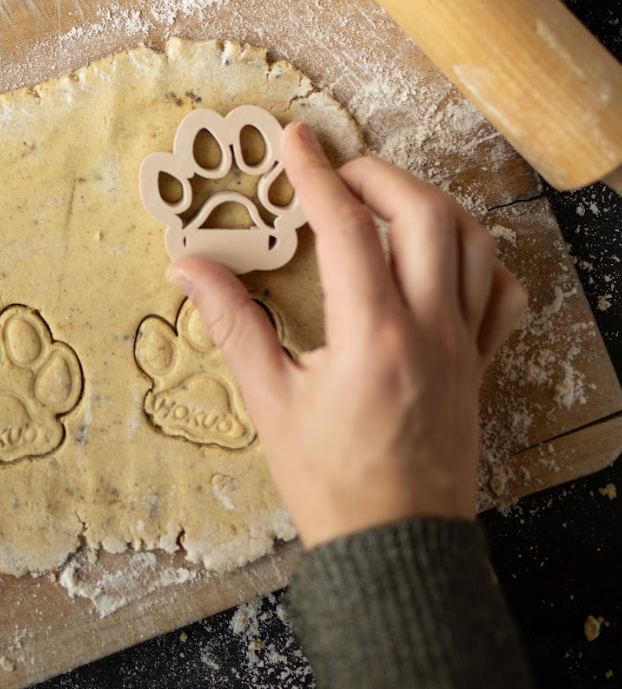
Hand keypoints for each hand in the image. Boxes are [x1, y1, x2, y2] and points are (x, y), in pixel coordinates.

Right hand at [166, 121, 527, 548]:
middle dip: (378, 175)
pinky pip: (502, 295)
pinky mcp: (480, 366)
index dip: (317, 173)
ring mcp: (464, 347)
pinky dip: (479, 260)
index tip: (295, 138)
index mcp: (373, 337)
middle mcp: (429, 331)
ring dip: (431, 206)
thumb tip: (186, 268)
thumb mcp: (269, 402)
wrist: (396, 549)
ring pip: (475, 244)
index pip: (349, 228)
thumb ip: (232, 324)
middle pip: (427, 214)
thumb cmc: (329, 483)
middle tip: (335, 175)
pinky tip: (441, 261)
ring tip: (384, 204)